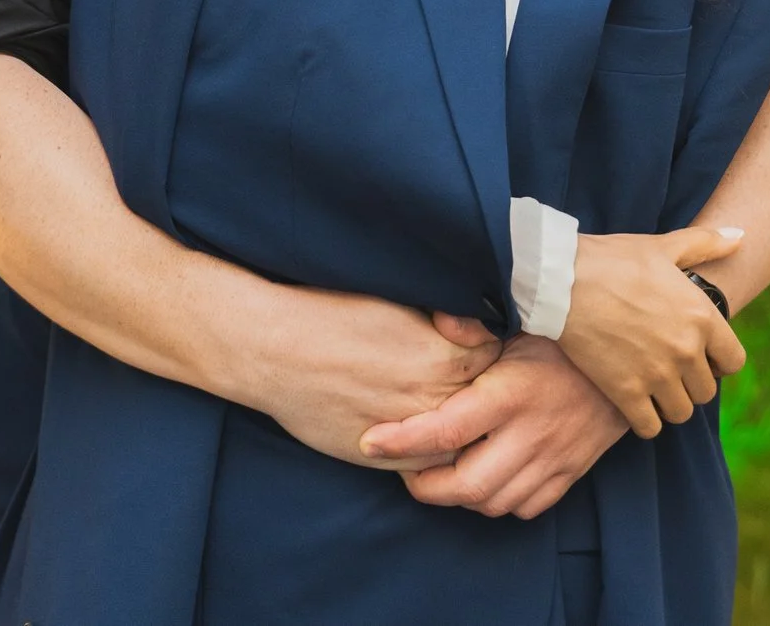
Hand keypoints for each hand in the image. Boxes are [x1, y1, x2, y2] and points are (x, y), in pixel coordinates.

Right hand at [241, 294, 501, 472]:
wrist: (276, 351)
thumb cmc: (330, 317)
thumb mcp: (399, 306)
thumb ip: (441, 326)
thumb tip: (465, 332)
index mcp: (444, 357)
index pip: (493, 357)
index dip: (480, 348)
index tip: (466, 342)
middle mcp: (434, 400)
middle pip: (482, 401)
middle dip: (475, 389)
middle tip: (457, 374)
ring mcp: (411, 435)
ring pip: (460, 438)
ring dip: (458, 425)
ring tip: (441, 404)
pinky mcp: (385, 459)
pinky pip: (428, 463)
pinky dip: (429, 449)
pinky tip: (418, 430)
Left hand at [359, 336, 629, 518]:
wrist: (632, 357)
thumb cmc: (564, 334)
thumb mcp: (521, 319)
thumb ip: (475, 323)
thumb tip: (436, 316)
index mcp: (511, 393)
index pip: (446, 430)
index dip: (402, 441)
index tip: (371, 440)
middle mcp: (531, 433)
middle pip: (466, 485)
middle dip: (424, 486)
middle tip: (404, 469)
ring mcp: (554, 458)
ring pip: (494, 503)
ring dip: (460, 496)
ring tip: (439, 474)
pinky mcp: (570, 472)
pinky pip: (526, 507)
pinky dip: (498, 502)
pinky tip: (484, 480)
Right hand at [560, 226, 746, 437]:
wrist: (563, 279)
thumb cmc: (613, 259)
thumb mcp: (664, 246)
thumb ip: (706, 244)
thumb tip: (740, 235)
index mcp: (701, 317)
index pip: (734, 361)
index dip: (720, 362)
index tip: (704, 358)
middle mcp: (686, 350)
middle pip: (706, 391)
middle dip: (691, 383)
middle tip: (671, 371)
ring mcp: (657, 374)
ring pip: (681, 412)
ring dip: (670, 404)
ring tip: (653, 389)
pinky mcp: (626, 392)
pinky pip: (650, 426)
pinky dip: (645, 420)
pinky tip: (634, 403)